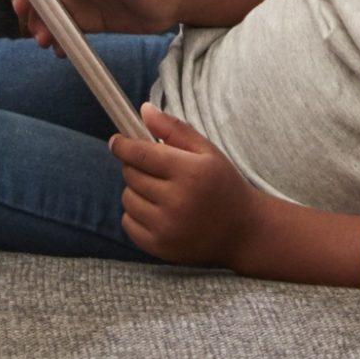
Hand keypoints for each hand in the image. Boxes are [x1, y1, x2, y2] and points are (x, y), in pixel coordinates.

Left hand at [112, 108, 257, 265]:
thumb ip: (173, 128)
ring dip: (135, 190)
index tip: (117, 140)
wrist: (243, 232)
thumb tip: (143, 110)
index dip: (123, 145)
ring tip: (157, 190)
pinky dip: (135, 214)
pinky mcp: (159, 248)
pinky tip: (155, 210)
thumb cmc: (223, 184)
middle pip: (132, 175)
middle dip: (135, 166)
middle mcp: (176, 202)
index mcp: (189, 172)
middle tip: (151, 167)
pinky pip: (128, 224)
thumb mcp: (206, 150)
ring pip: (127, 199)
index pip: (141, 154)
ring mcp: (167, 228)